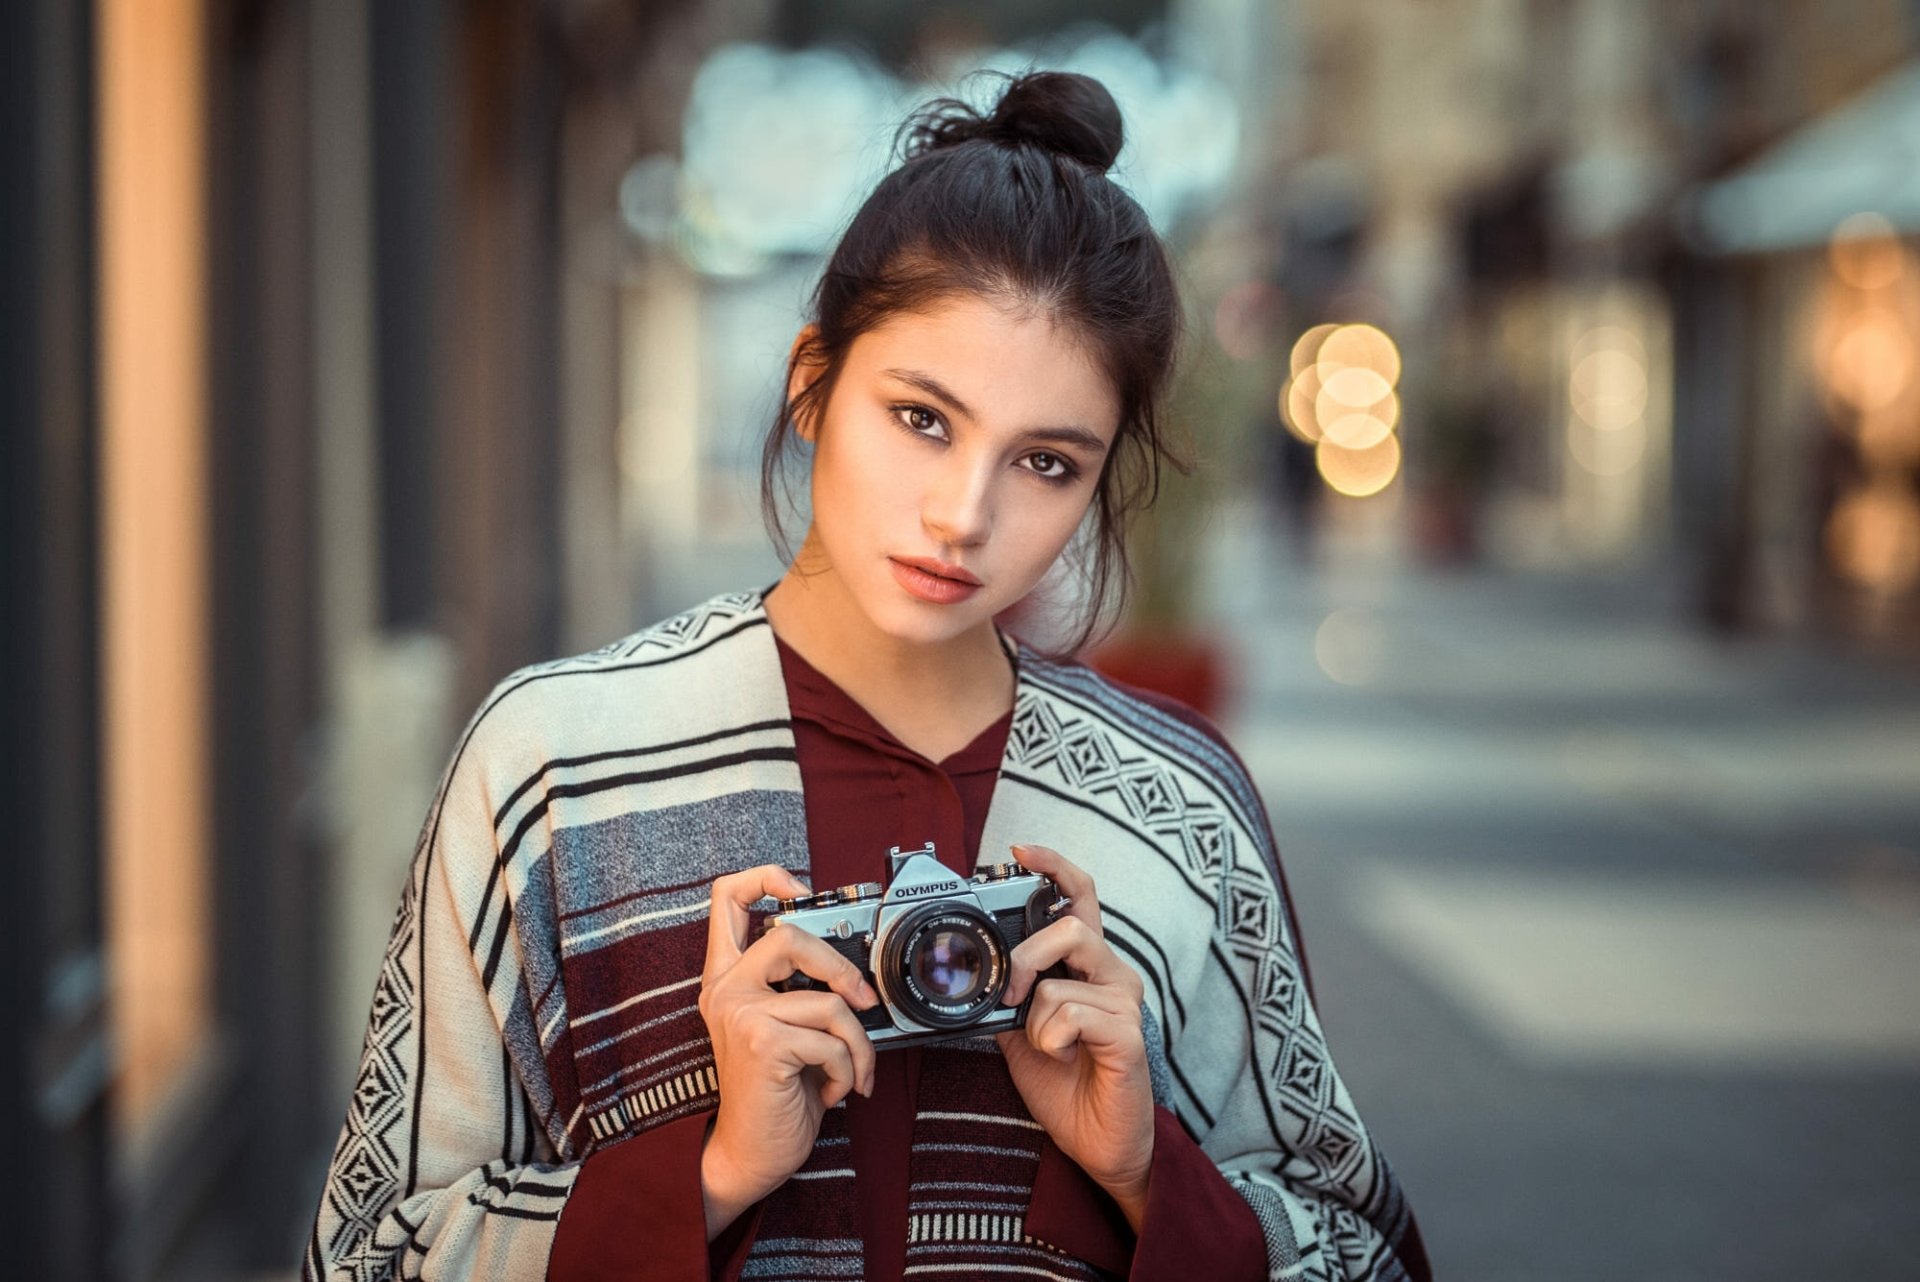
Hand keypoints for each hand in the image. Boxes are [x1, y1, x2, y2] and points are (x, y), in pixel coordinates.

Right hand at [696, 865, 878, 1240]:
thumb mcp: (784, 1030)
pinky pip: (832, 1039)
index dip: (764, 877)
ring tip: (853, 1071)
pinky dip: (849, 1070)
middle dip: (841, 968)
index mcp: (728, 978)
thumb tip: (852, 972)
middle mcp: (726, 990)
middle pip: (789, 935)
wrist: (752, 1154)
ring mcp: (740, 1013)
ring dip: (858, 1042)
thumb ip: (798, 991)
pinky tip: (836, 1091)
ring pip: (829, 1000)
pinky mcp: (762, 1042)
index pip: (725, 898)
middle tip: (862, 1002)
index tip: (799, 887)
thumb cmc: (775, 1092)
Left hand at [993, 843, 1155, 1230]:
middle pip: (1068, 927)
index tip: (1020, 851)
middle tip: (1010, 997)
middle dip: (1025, 959)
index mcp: (1087, 966)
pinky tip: (1065, 1058)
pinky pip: (1068, 1015)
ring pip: (1058, 979)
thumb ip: (1007, 996)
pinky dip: (1050, 1040)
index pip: (1079, 897)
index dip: (1053, 866)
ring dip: (1034, 1019)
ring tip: (1049, 1045)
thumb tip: (972, 974)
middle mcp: (1112, 974)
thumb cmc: (1066, 1083)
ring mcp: (1124, 1002)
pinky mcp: (1127, 1033)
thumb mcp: (1021, 1032)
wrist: (1098, 1141)